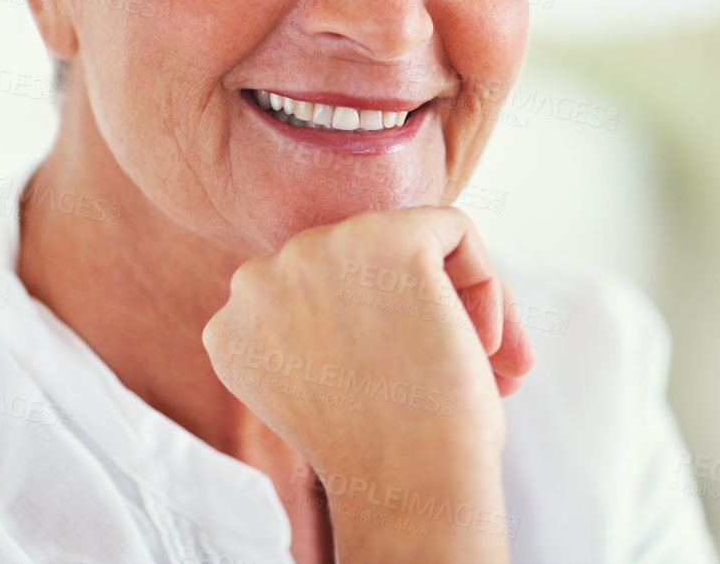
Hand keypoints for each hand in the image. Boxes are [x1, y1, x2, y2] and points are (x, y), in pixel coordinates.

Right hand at [201, 206, 536, 561]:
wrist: (406, 488)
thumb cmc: (384, 457)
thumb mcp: (321, 385)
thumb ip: (317, 329)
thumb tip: (378, 290)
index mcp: (235, 324)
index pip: (315, 290)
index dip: (374, 331)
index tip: (411, 379)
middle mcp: (258, 279)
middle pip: (356, 258)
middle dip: (414, 307)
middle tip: (455, 367)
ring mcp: (316, 250)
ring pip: (406, 239)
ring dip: (452, 295)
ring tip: (481, 359)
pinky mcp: (386, 239)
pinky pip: (454, 231)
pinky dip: (485, 282)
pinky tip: (484, 343)